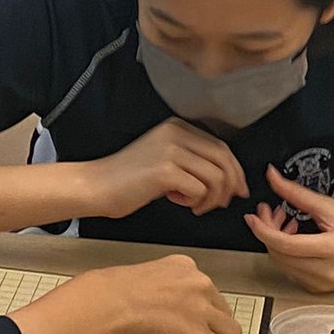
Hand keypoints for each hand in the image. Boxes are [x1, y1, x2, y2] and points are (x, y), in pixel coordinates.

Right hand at [88, 118, 249, 218]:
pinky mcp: (165, 171)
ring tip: (194, 205)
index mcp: (177, 127)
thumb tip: (227, 179)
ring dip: (210, 198)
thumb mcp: (163, 159)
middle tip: (221, 203)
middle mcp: (175, 133)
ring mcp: (170, 150)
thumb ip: (192, 162)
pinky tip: (177, 202)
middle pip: (224, 159)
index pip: (221, 147)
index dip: (235, 171)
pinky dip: (194, 202)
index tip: (237, 189)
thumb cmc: (127, 179)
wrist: (96, 186)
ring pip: (216, 177)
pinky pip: (199, 190)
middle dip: (229, 186)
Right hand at [89, 254, 242, 333]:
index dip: (197, 311)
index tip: (184, 320)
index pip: (207, 291)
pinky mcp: (200, 333)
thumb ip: (164, 290)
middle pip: (223, 311)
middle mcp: (199, 284)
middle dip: (210, 327)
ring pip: (229, 331)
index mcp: (185, 266)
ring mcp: (203, 309)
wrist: (110, 303)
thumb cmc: (116, 293)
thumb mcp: (146, 277)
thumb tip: (163, 311)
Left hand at [243, 164, 333, 291]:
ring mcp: (321, 284)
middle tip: (271, 212)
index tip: (253, 216)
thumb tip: (274, 179)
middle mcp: (324, 272)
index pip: (284, 244)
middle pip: (278, 254)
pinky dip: (287, 254)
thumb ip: (298, 194)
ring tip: (286, 222)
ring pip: (282, 264)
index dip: (262, 229)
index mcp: (331, 250)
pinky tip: (296, 239)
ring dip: (276, 242)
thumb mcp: (333, 208)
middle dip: (268, 231)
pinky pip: (292, 271)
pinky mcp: (319, 289)